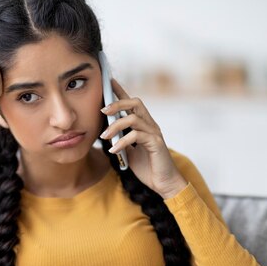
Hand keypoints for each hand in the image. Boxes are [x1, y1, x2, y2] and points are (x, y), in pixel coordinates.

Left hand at [99, 78, 187, 198]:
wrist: (164, 183)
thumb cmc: (148, 168)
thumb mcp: (129, 152)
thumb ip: (121, 140)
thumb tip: (106, 133)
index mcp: (144, 125)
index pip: (131, 103)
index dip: (120, 91)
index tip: (108, 81)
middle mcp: (150, 125)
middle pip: (134, 103)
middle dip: (117, 103)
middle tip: (102, 110)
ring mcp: (154, 133)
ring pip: (133, 118)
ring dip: (115, 125)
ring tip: (104, 136)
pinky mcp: (155, 143)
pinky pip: (136, 136)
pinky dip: (122, 142)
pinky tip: (113, 150)